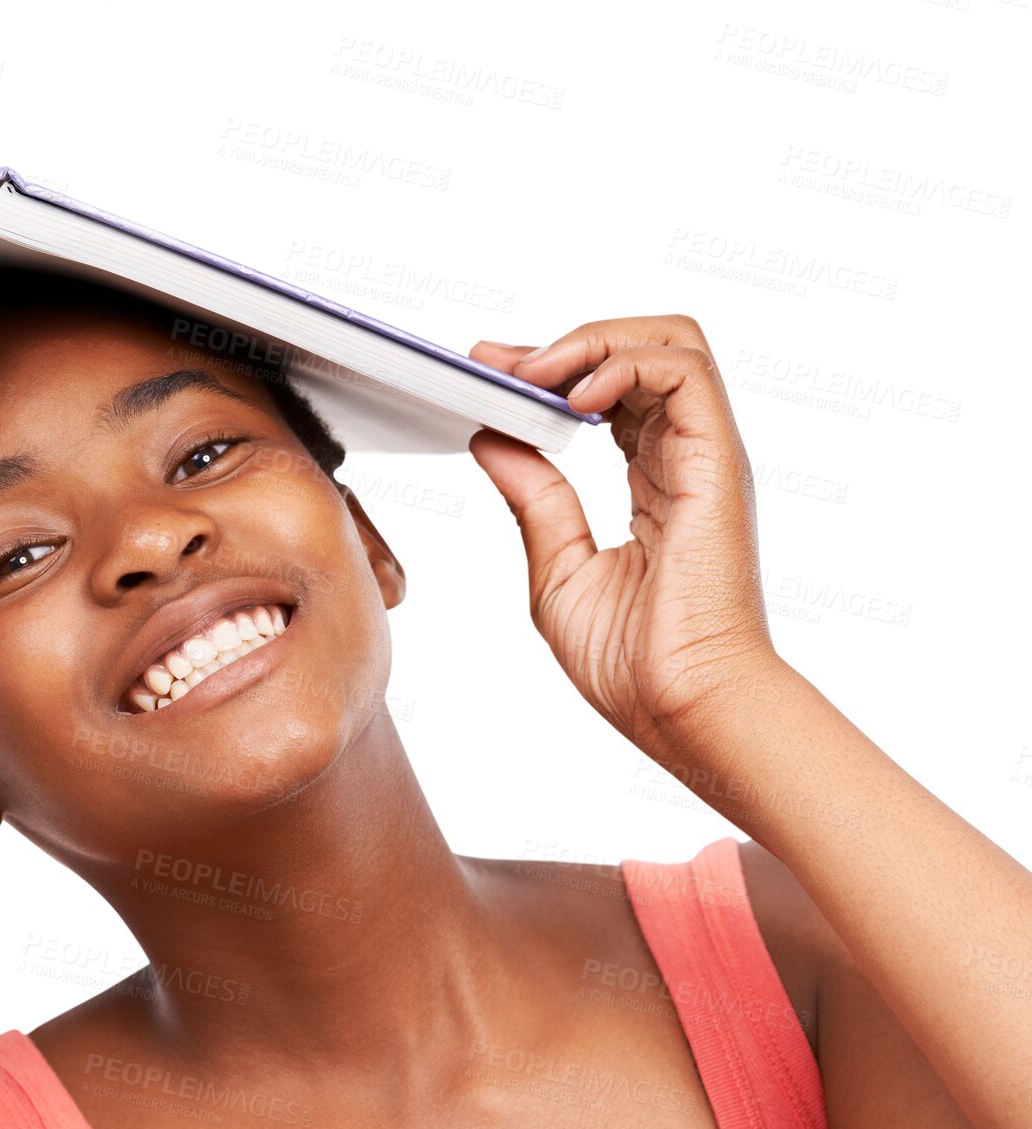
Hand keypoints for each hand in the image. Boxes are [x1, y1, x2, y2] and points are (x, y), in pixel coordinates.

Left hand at [467, 315, 784, 760]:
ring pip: (669, 343)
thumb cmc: (637, 665)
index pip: (609, 395)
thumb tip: (493, 440)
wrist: (683, 709)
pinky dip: (624, 361)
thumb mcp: (558, 569)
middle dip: (565, 344)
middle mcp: (686, 461)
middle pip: (641, 352)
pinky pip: (684, 373)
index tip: (488, 372)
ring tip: (533, 374)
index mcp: (655, 485)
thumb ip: (534, 499)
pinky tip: (573, 397)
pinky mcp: (717, 462)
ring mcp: (705, 457)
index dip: (550, 372)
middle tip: (499, 365)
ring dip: (591, 342)